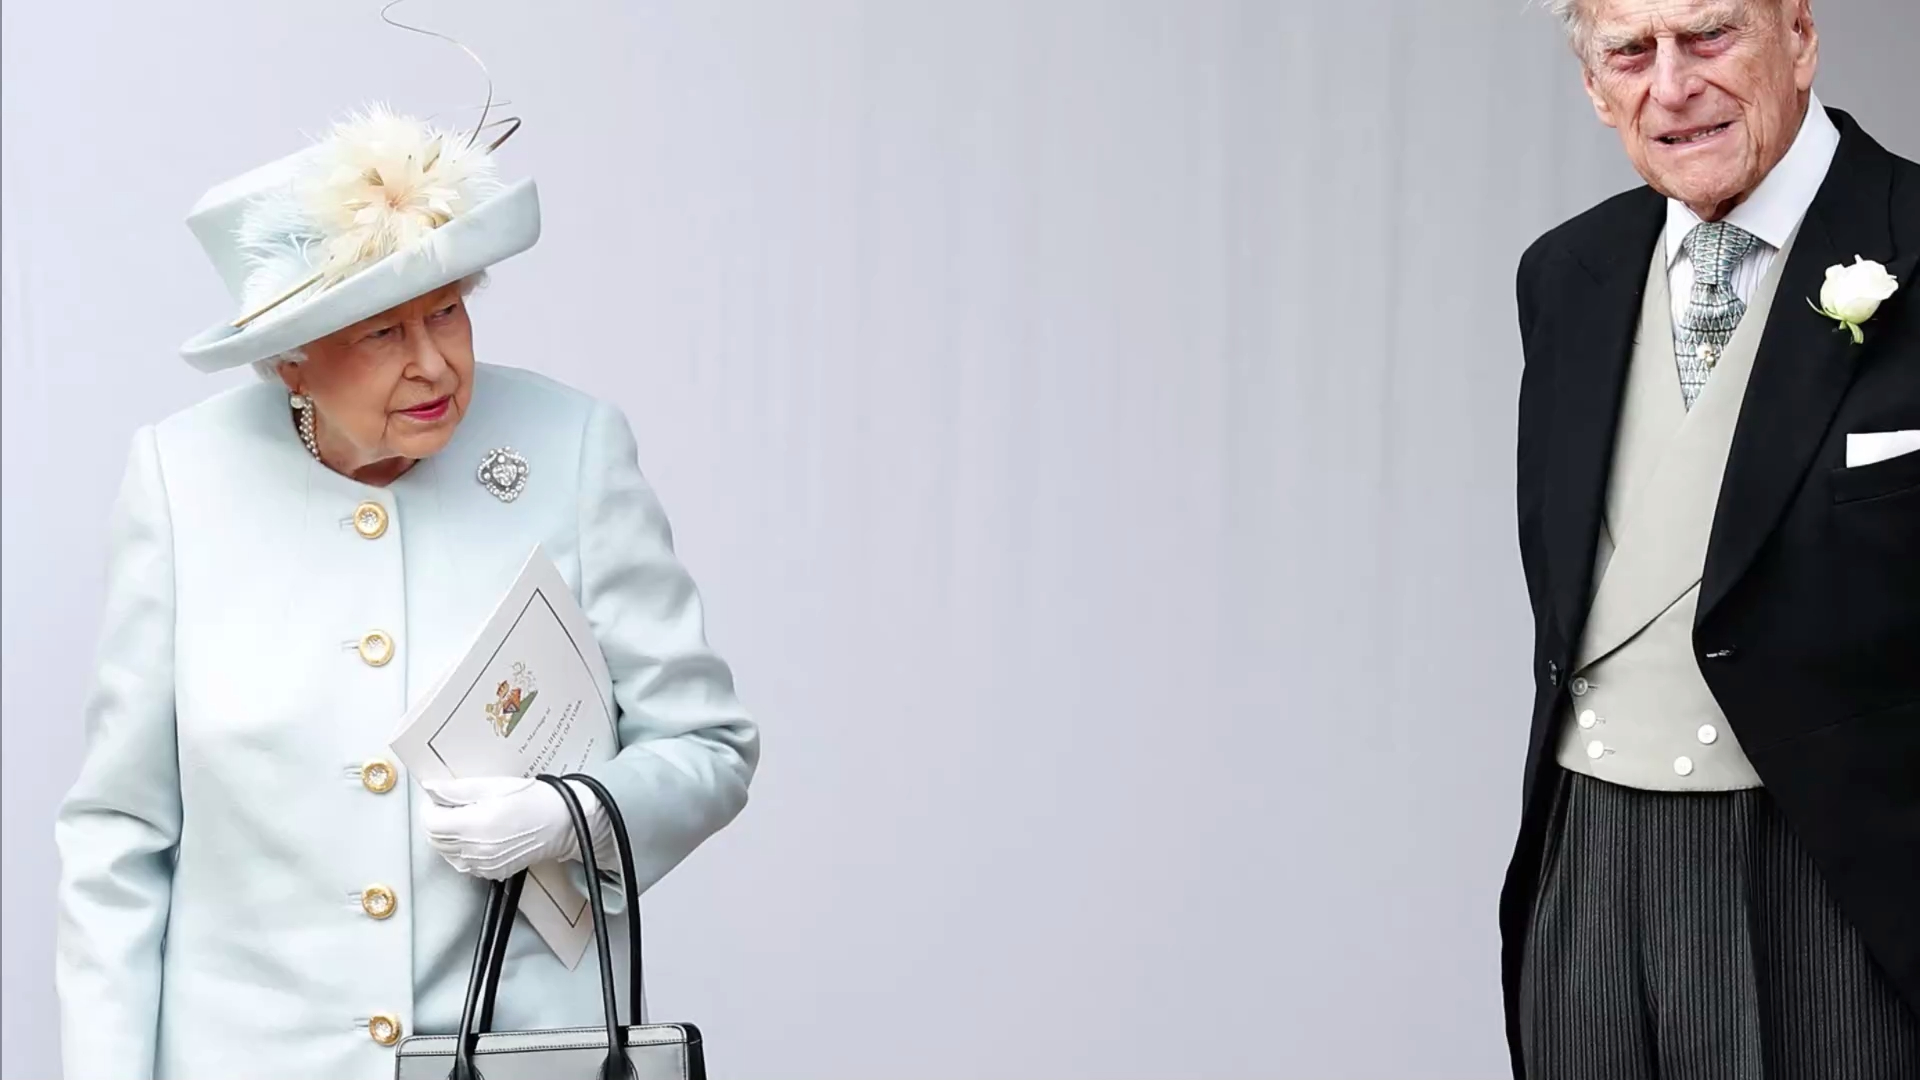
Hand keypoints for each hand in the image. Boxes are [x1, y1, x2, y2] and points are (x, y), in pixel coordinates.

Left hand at [420, 777, 593, 880]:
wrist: (564, 823)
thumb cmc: (535, 800)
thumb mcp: (495, 786)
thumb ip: (458, 789)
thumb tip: (431, 788)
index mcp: (476, 825)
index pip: (431, 823)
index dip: (430, 808)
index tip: (439, 798)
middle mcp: (477, 850)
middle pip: (435, 840)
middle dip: (437, 821)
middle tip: (452, 805)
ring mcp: (484, 865)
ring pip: (447, 854)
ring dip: (448, 837)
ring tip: (467, 819)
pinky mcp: (492, 872)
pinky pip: (464, 864)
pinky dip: (462, 850)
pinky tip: (478, 835)